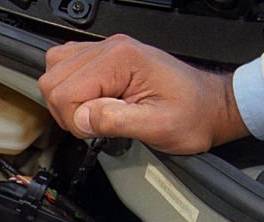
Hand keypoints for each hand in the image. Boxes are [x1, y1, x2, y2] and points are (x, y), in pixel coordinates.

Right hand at [39, 34, 248, 153]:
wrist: (210, 106)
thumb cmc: (192, 115)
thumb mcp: (158, 127)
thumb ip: (117, 121)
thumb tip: (82, 118)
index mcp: (121, 60)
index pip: (66, 92)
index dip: (75, 120)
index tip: (96, 130)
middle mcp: (111, 48)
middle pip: (53, 79)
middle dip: (66, 110)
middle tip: (93, 123)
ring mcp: (107, 50)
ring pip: (54, 69)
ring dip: (65, 99)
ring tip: (92, 112)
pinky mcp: (105, 58)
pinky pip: (66, 65)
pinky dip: (69, 87)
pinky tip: (90, 100)